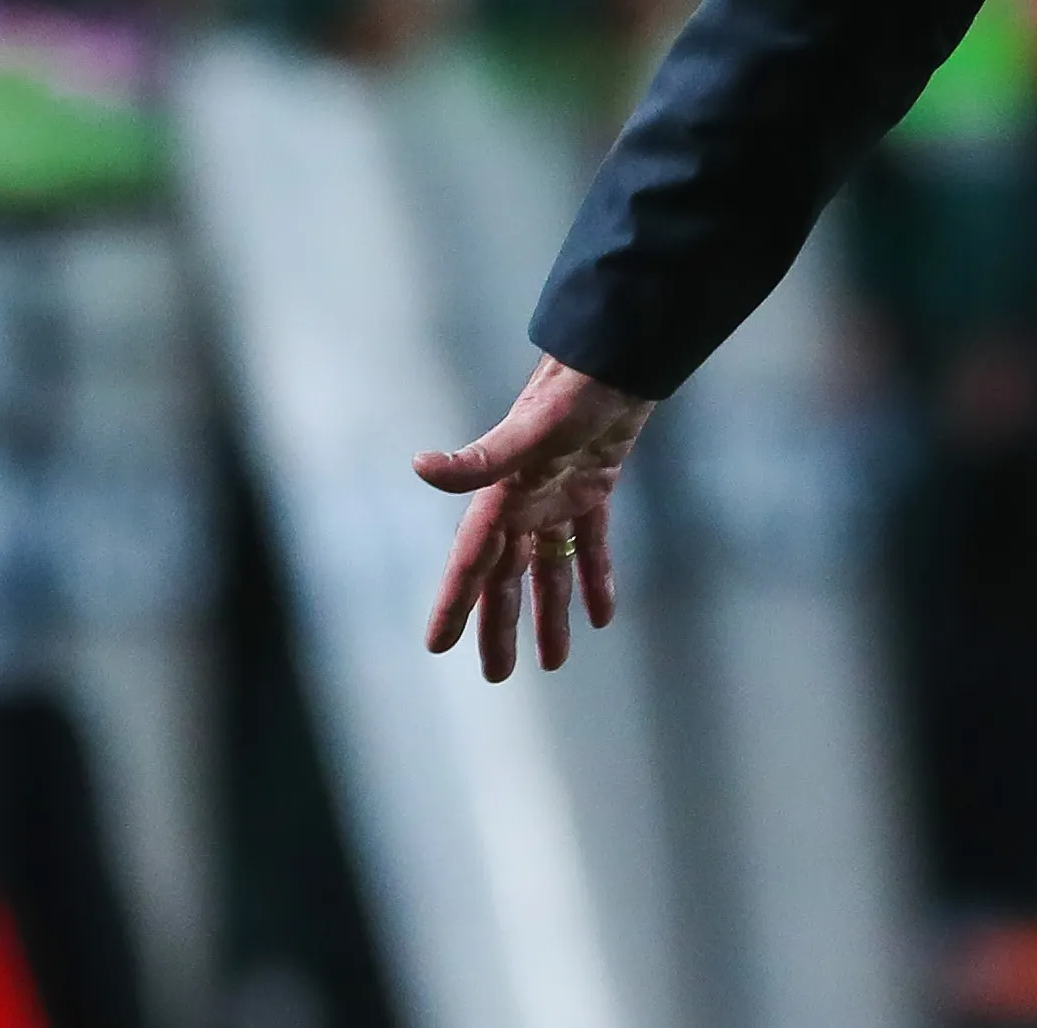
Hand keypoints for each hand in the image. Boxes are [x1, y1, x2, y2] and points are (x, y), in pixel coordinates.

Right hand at [416, 355, 654, 681]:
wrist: (616, 359)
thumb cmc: (569, 392)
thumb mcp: (526, 430)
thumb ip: (478, 458)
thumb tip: (420, 466)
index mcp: (502, 497)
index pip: (472, 563)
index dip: (453, 604)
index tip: (437, 647)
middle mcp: (524, 501)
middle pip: (507, 577)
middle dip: (499, 625)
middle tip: (496, 676)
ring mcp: (558, 495)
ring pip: (549, 568)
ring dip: (550, 612)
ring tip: (553, 662)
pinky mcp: (594, 486)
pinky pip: (591, 544)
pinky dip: (596, 578)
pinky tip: (602, 616)